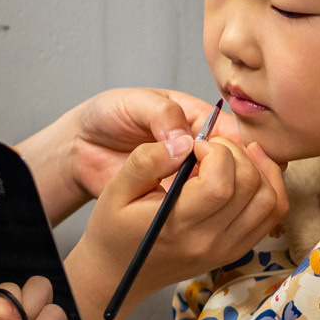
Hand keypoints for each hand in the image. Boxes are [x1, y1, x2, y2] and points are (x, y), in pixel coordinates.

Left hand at [23, 88, 242, 212]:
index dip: (234, 149)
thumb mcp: (134, 103)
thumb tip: (185, 141)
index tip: (213, 155)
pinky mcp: (179, 206)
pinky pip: (203, 216)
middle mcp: (204, 153)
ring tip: (178, 191)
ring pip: (226, 197)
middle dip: (224, 173)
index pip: (237, 136)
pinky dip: (198, 217)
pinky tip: (180, 213)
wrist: (80, 148)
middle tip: (191, 174)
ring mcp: (193, 182)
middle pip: (240, 169)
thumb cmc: (107, 116)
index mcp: (200, 121)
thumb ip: (161, 114)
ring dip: (210, 198)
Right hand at [71, 134, 288, 319]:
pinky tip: (248, 172)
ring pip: (270, 200)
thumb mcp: (115, 190)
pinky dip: (269, 188)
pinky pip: (272, 215)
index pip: (221, 183)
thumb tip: (185, 141)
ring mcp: (227, 249)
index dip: (215, 152)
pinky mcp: (235, 250)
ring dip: (259, 168)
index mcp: (179, 226)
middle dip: (236, 153)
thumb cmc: (113, 230)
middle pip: (250, 186)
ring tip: (232, 155)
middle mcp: (209, 241)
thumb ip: (147, 160)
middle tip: (211, 148)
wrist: (118, 275)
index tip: (196, 146)